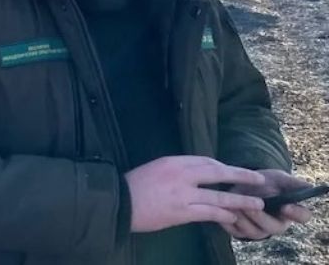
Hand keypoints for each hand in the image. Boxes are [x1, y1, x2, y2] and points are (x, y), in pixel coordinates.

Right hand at [124, 156, 264, 232]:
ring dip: (241, 200)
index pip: (206, 161)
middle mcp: (181, 174)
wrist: (118, 203)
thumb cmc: (132, 186)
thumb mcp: (154, 169)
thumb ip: (176, 171)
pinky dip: (224, 214)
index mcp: (173, 161)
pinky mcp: (182, 212)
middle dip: (242, 176)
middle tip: (260, 180)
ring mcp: (183, 194)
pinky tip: (234, 217)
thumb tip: (196, 176)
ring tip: (257, 204)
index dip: (225, 167)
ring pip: (219, 195)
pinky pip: (209, 212)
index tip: (236, 172)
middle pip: (219, 172)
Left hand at [221, 169, 314, 239]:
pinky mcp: (241, 232)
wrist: (241, 183)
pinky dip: (227, 221)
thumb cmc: (265, 181)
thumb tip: (308, 186)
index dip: (296, 213)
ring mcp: (259, 230)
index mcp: (291, 211)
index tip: (286, 206)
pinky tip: (221, 210)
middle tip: (250, 206)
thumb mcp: (277, 178)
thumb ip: (290, 182)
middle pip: (273, 227)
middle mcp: (277, 224)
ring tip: (233, 205)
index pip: (302, 216)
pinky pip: (234, 231)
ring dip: (242, 219)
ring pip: (253, 232)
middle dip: (261, 217)